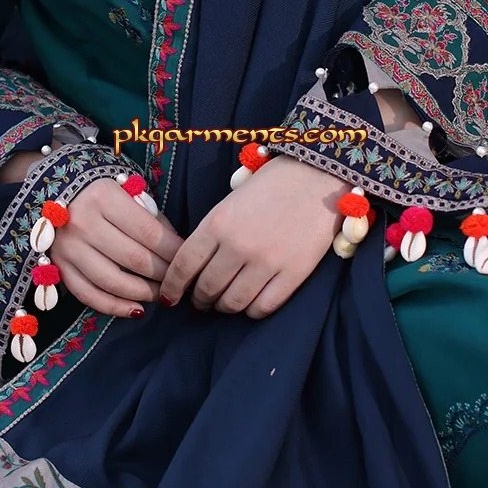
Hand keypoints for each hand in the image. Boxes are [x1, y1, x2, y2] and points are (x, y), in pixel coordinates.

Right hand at [55, 178, 183, 317]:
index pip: (149, 233)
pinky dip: (115, 307)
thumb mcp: (125, 192)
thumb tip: (176, 248)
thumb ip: (150, 217)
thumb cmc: (99, 193)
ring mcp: (68, 248)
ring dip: (143, 293)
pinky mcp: (59, 266)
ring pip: (112, 281)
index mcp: (104, 198)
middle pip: (134, 259)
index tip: (188, 259)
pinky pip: (89, 294)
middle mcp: (83, 223)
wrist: (50, 192)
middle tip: (179, 280)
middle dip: (163, 274)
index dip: (173, 251)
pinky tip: (136, 309)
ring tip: (161, 294)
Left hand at [158, 156, 341, 318]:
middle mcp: (238, 246)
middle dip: (199, 299)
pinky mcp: (293, 274)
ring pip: (232, 303)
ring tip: (223, 303)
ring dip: (223, 307)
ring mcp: (266, 262)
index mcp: (218, 223)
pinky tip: (249, 303)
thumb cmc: (271, 186)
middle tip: (200, 300)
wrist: (318, 176)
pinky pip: (263, 307)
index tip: (169, 296)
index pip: (184, 265)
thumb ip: (212, 233)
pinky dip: (251, 311)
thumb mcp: (230, 202)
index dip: (172, 286)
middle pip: (206, 288)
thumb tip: (194, 266)